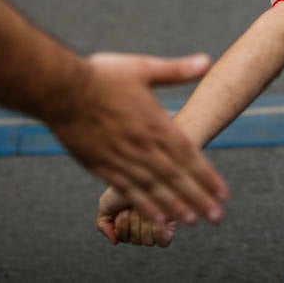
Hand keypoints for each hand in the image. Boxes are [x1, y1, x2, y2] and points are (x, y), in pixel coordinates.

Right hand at [50, 53, 228, 227]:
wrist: (60, 89)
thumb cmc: (101, 75)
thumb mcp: (143, 67)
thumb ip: (176, 70)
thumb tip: (207, 61)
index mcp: (154, 123)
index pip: (188, 154)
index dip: (207, 176)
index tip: (223, 193)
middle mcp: (141, 145)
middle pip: (176, 177)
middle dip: (198, 198)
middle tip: (217, 217)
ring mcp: (121, 158)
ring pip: (154, 188)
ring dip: (175, 206)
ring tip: (194, 222)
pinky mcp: (101, 166)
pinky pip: (127, 190)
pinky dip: (143, 205)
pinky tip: (156, 219)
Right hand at [98, 186, 178, 245]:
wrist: (140, 172)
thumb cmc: (125, 184)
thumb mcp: (106, 203)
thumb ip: (103, 224)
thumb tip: (115, 241)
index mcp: (128, 224)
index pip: (124, 239)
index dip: (122, 227)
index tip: (123, 211)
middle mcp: (143, 226)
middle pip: (136, 241)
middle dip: (133, 223)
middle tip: (134, 207)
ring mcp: (157, 224)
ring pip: (148, 241)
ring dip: (143, 224)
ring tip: (145, 208)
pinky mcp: (170, 223)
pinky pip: (163, 241)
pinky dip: (158, 232)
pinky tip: (156, 218)